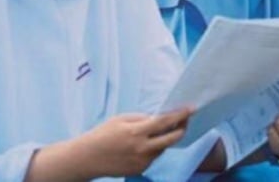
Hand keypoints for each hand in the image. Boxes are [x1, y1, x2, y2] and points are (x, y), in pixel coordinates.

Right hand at [78, 108, 192, 177]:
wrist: (88, 158)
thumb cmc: (103, 134)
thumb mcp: (121, 119)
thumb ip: (142, 119)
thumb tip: (160, 118)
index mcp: (136, 132)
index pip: (164, 122)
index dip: (180, 115)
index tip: (191, 109)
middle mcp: (142, 148)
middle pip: (172, 138)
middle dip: (182, 128)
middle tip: (186, 120)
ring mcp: (142, 161)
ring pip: (163, 148)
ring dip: (166, 138)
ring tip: (161, 129)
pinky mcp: (140, 169)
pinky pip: (153, 156)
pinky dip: (154, 148)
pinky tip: (144, 143)